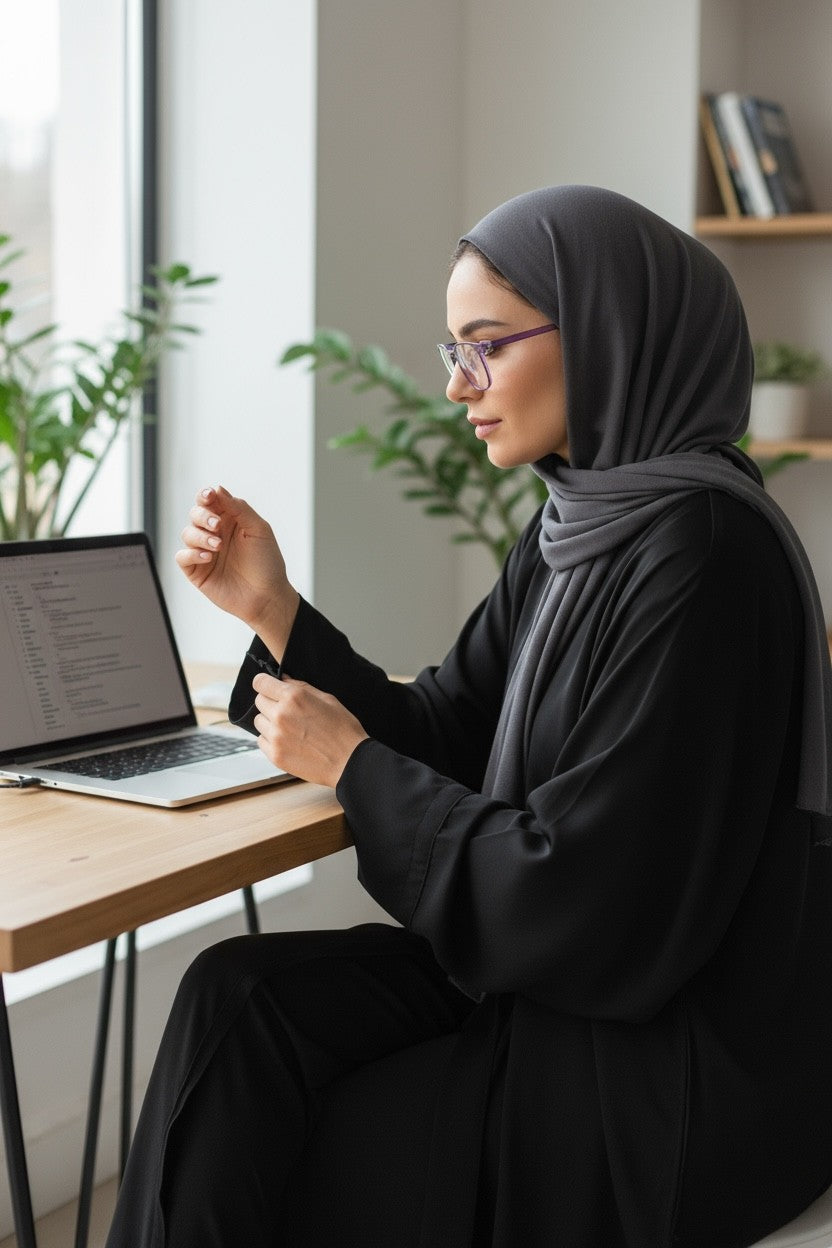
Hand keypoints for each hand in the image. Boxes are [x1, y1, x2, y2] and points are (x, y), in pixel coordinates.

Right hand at [176, 485, 298, 651]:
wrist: (267, 597)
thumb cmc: (267, 563)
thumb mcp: (259, 530)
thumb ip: (239, 508)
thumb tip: (218, 489)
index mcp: (230, 520)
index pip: (210, 501)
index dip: (206, 496)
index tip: (209, 496)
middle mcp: (215, 534)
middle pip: (195, 514)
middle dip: (203, 516)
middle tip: (216, 525)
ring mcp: (204, 552)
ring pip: (187, 533)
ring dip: (200, 536)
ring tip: (217, 546)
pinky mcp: (197, 571)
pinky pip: (182, 556)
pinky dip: (191, 553)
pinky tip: (207, 557)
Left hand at [251, 673, 368, 787]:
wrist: (350, 761)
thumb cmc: (343, 730)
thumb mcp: (327, 699)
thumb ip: (301, 687)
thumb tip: (283, 680)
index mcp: (294, 697)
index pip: (260, 682)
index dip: (265, 683)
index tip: (269, 687)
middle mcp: (281, 714)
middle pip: (259, 701)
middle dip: (270, 702)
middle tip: (287, 710)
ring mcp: (276, 736)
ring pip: (259, 721)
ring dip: (269, 721)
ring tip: (289, 728)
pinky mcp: (275, 755)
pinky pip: (261, 740)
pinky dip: (270, 739)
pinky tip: (288, 741)